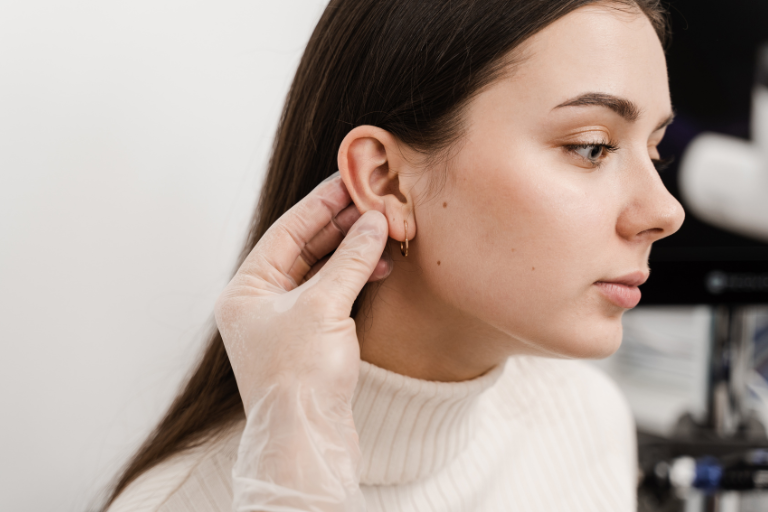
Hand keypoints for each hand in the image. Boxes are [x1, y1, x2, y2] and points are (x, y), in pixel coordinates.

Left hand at [214, 173, 389, 411]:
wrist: (307, 438)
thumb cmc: (300, 377)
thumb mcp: (325, 307)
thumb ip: (350, 259)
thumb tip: (373, 221)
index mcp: (245, 290)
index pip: (286, 232)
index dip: (320, 204)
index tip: (348, 181)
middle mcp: (259, 303)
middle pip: (303, 248)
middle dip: (340, 226)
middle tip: (372, 202)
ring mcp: (283, 321)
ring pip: (320, 271)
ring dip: (351, 252)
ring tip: (382, 233)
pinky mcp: (307, 339)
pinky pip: (331, 294)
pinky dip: (353, 279)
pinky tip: (377, 267)